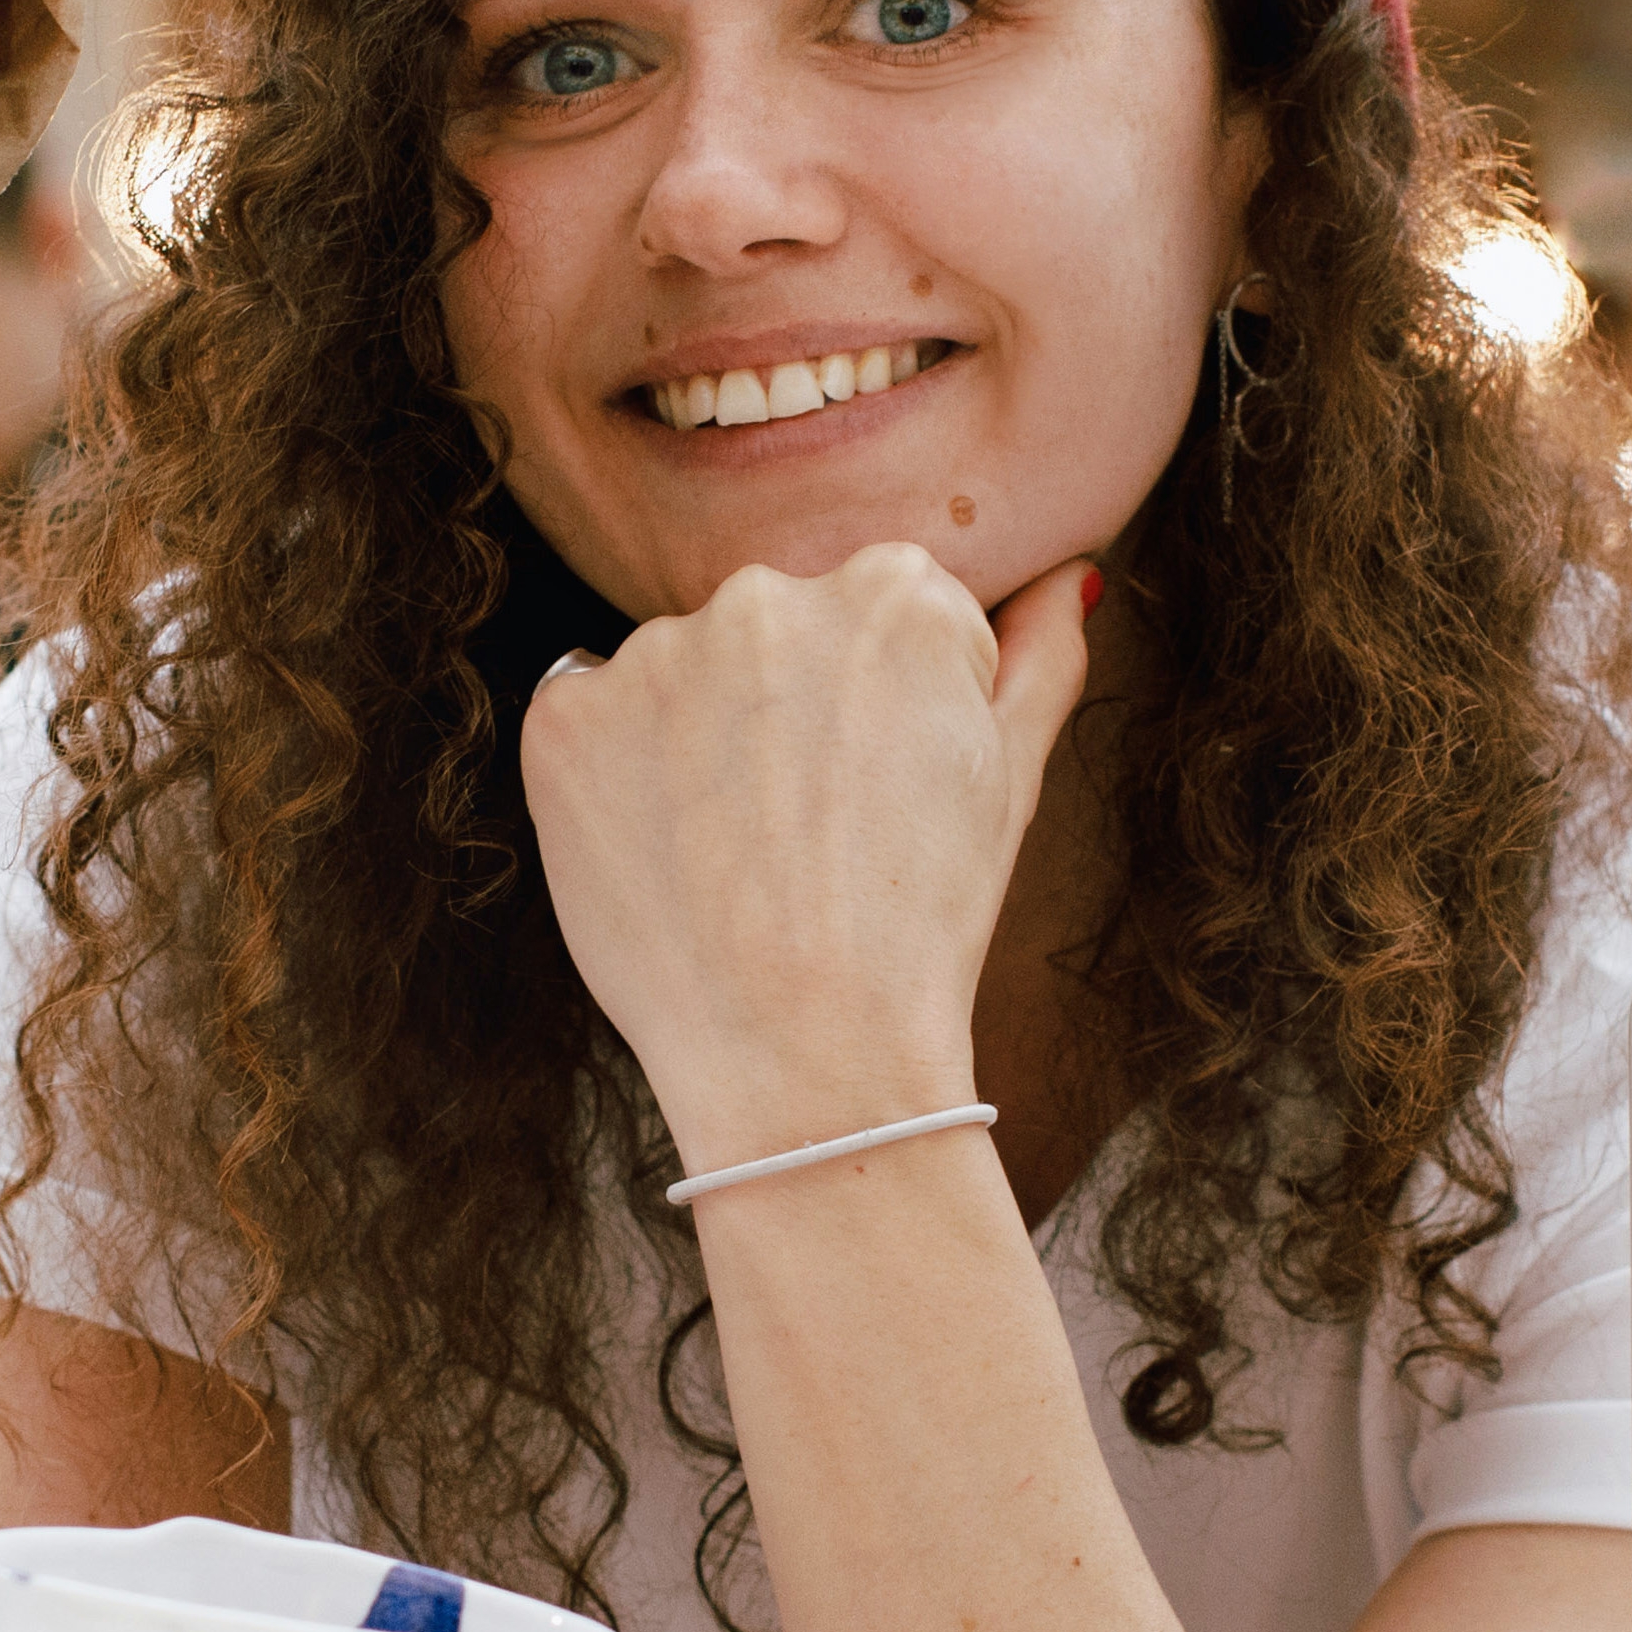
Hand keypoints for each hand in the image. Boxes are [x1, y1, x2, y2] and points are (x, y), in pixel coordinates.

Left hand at [523, 545, 1093, 1176]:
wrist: (808, 1055)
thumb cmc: (924, 924)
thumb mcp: (1015, 780)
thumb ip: (1040, 654)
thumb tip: (1065, 576)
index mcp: (894, 590)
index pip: (878, 612)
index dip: (882, 715)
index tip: (882, 794)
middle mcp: (770, 594)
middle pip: (772, 635)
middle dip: (782, 714)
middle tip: (807, 837)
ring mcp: (656, 653)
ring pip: (677, 679)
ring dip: (694, 745)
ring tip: (735, 860)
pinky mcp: (566, 719)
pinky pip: (587, 722)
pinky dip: (611, 780)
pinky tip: (663, 857)